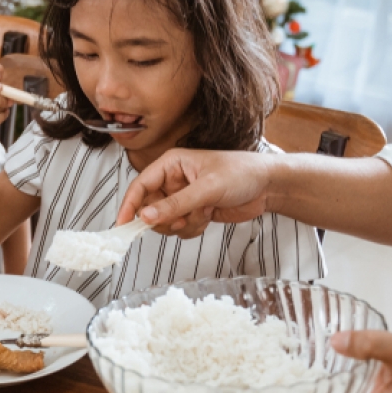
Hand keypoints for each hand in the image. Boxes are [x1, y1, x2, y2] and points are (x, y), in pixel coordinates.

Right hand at [117, 149, 273, 237]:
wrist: (268, 186)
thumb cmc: (241, 173)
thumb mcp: (207, 188)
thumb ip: (175, 204)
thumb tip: (145, 217)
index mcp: (171, 163)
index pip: (141, 185)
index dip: (129, 205)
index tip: (123, 225)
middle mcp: (173, 180)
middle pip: (150, 208)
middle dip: (166, 218)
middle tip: (181, 218)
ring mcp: (183, 197)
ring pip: (165, 222)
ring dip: (183, 224)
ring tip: (203, 212)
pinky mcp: (193, 211)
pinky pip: (180, 228)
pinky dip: (192, 228)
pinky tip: (208, 216)